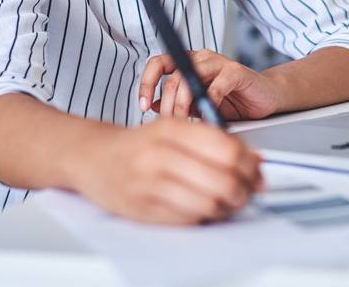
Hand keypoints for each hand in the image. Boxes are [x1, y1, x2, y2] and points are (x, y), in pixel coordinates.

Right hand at [72, 119, 263, 224]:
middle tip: (248, 192)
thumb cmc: (138, 144)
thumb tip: (255, 159)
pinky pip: (188, 219)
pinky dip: (204, 217)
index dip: (251, 166)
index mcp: (171, 128)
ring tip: (227, 202)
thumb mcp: (172, 129)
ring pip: (209, 203)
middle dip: (244, 191)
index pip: (227, 149)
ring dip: (227, 207)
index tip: (258, 173)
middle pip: (223, 180)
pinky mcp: (142, 209)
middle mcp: (159, 154)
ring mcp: (149, 183)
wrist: (91, 156)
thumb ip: (213, 140)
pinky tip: (203, 208)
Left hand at [138, 50, 283, 120]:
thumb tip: (152, 106)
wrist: (266, 98)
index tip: (142, 106)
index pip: (158, 64)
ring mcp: (218, 63)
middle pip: (172, 75)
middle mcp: (201, 59)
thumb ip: (177, 103)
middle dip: (167, 104)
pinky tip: (208, 121)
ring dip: (184, 104)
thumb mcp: (198, 105)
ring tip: (185, 123)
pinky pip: (216, 87)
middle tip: (169, 125)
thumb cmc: (233, 101)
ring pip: (190, 78)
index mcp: (188, 63)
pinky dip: (209, 106)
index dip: (147, 83)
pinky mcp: (235, 72)